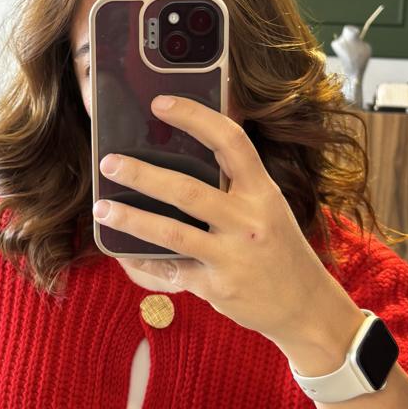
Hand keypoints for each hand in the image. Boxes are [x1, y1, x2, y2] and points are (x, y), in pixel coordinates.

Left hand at [93, 94, 363, 372]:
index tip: (160, 103)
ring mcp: (232, 256)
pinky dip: (143, 260)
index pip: (230, 141)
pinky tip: (122, 251)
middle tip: (109, 162)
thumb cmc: (278, 248)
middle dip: (142, 174)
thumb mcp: (268, 208)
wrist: (305, 306)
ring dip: (131, 218)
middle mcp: (248, 220)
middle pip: (187, 190)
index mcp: (262, 191)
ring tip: (102, 208)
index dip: (194, 117)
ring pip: (171, 233)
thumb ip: (236, 185)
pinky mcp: (217, 287)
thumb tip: (181, 154)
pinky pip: (171, 270)